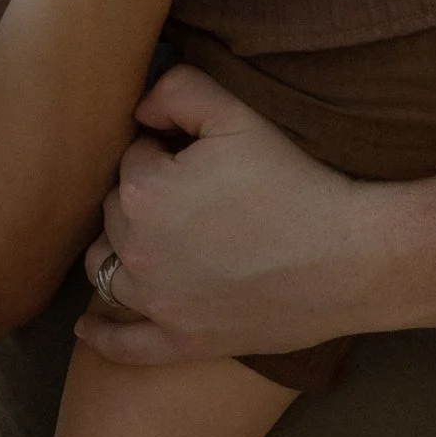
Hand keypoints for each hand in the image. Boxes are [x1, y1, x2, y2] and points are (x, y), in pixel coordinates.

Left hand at [77, 64, 382, 365]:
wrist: (349, 258)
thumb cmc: (296, 181)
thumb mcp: (238, 114)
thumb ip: (177, 91)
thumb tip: (140, 109)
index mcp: (143, 192)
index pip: (133, 158)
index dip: (167, 152)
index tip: (205, 161)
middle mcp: (137, 251)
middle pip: (115, 212)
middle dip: (144, 199)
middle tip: (197, 197)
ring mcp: (158, 302)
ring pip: (106, 269)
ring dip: (119, 251)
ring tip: (148, 241)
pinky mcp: (183, 340)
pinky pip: (125, 345)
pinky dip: (103, 336)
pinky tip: (86, 330)